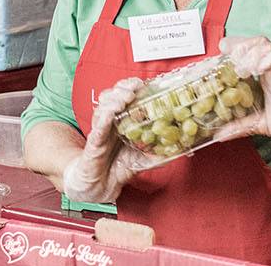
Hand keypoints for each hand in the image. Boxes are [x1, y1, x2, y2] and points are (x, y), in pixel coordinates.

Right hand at [60, 78, 167, 202]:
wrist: (101, 187)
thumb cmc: (117, 166)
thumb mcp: (143, 158)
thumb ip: (157, 153)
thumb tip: (176, 149)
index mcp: (120, 122)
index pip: (122, 96)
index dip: (130, 86)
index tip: (142, 83)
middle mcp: (108, 123)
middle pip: (110, 96)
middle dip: (122, 88)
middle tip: (134, 87)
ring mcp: (100, 132)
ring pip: (102, 108)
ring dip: (114, 100)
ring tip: (126, 98)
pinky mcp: (93, 144)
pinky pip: (98, 129)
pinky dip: (104, 119)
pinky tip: (111, 113)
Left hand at [219, 36, 270, 154]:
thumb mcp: (257, 123)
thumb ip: (239, 126)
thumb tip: (219, 136)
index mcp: (264, 77)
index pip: (250, 52)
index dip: (237, 47)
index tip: (222, 49)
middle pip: (257, 43)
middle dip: (242, 44)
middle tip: (229, 51)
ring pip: (267, 46)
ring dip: (251, 51)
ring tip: (242, 65)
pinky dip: (267, 59)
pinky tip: (258, 69)